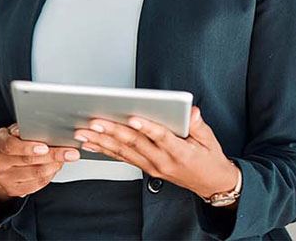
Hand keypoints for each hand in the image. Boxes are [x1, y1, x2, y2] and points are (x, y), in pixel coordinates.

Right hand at [0, 123, 80, 199]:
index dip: (29, 147)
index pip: (10, 146)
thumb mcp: (12, 131)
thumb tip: (40, 127)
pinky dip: (51, 174)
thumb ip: (24, 129)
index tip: (45, 147)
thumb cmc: (10, 143)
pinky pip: (37, 184)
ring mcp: (4, 178)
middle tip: (70, 152)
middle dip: (52, 155)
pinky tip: (57, 166)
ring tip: (66, 157)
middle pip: (27, 161)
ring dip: (54, 165)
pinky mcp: (14, 190)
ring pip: (35, 173)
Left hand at [72, 106, 239, 199]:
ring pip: (124, 152)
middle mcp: (162, 161)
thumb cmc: (209, 159)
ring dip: (102, 141)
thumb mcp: (210, 139)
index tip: (133, 117)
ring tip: (85, 132)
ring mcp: (152, 167)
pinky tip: (91, 144)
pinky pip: (123, 159)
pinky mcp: (147, 169)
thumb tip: (191, 111)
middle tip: (95, 121)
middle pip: (135, 144)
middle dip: (113, 131)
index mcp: (179, 152)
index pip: (161, 137)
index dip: (147, 127)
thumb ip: (198, 124)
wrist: (211, 184)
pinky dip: (106, 150)